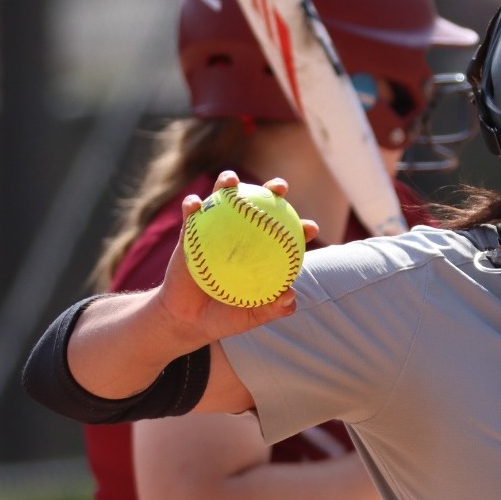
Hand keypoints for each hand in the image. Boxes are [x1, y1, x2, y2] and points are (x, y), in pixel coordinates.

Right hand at [152, 171, 320, 343]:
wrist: (189, 320)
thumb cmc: (226, 317)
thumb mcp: (252, 316)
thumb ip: (273, 308)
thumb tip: (290, 296)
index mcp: (262, 254)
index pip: (286, 235)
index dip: (301, 228)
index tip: (311, 228)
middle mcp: (242, 236)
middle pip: (260, 206)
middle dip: (273, 189)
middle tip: (280, 187)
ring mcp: (216, 232)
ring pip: (224, 200)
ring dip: (228, 184)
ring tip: (231, 180)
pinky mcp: (191, 234)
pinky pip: (191, 217)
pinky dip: (192, 206)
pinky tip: (195, 204)